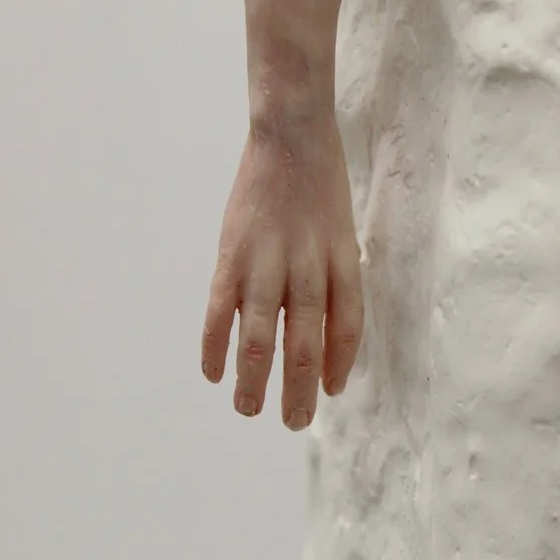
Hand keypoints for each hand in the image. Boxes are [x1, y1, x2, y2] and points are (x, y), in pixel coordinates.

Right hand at [201, 114, 362, 429]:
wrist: (292, 136)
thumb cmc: (321, 189)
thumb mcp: (343, 235)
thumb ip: (336, 283)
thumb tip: (326, 340)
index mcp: (343, 263)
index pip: (347, 328)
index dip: (337, 364)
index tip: (329, 393)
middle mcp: (308, 268)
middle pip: (305, 343)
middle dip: (298, 390)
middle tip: (292, 423)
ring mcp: (266, 262)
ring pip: (261, 336)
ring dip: (254, 380)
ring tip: (250, 410)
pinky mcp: (231, 253)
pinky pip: (221, 310)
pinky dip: (215, 345)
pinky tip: (213, 372)